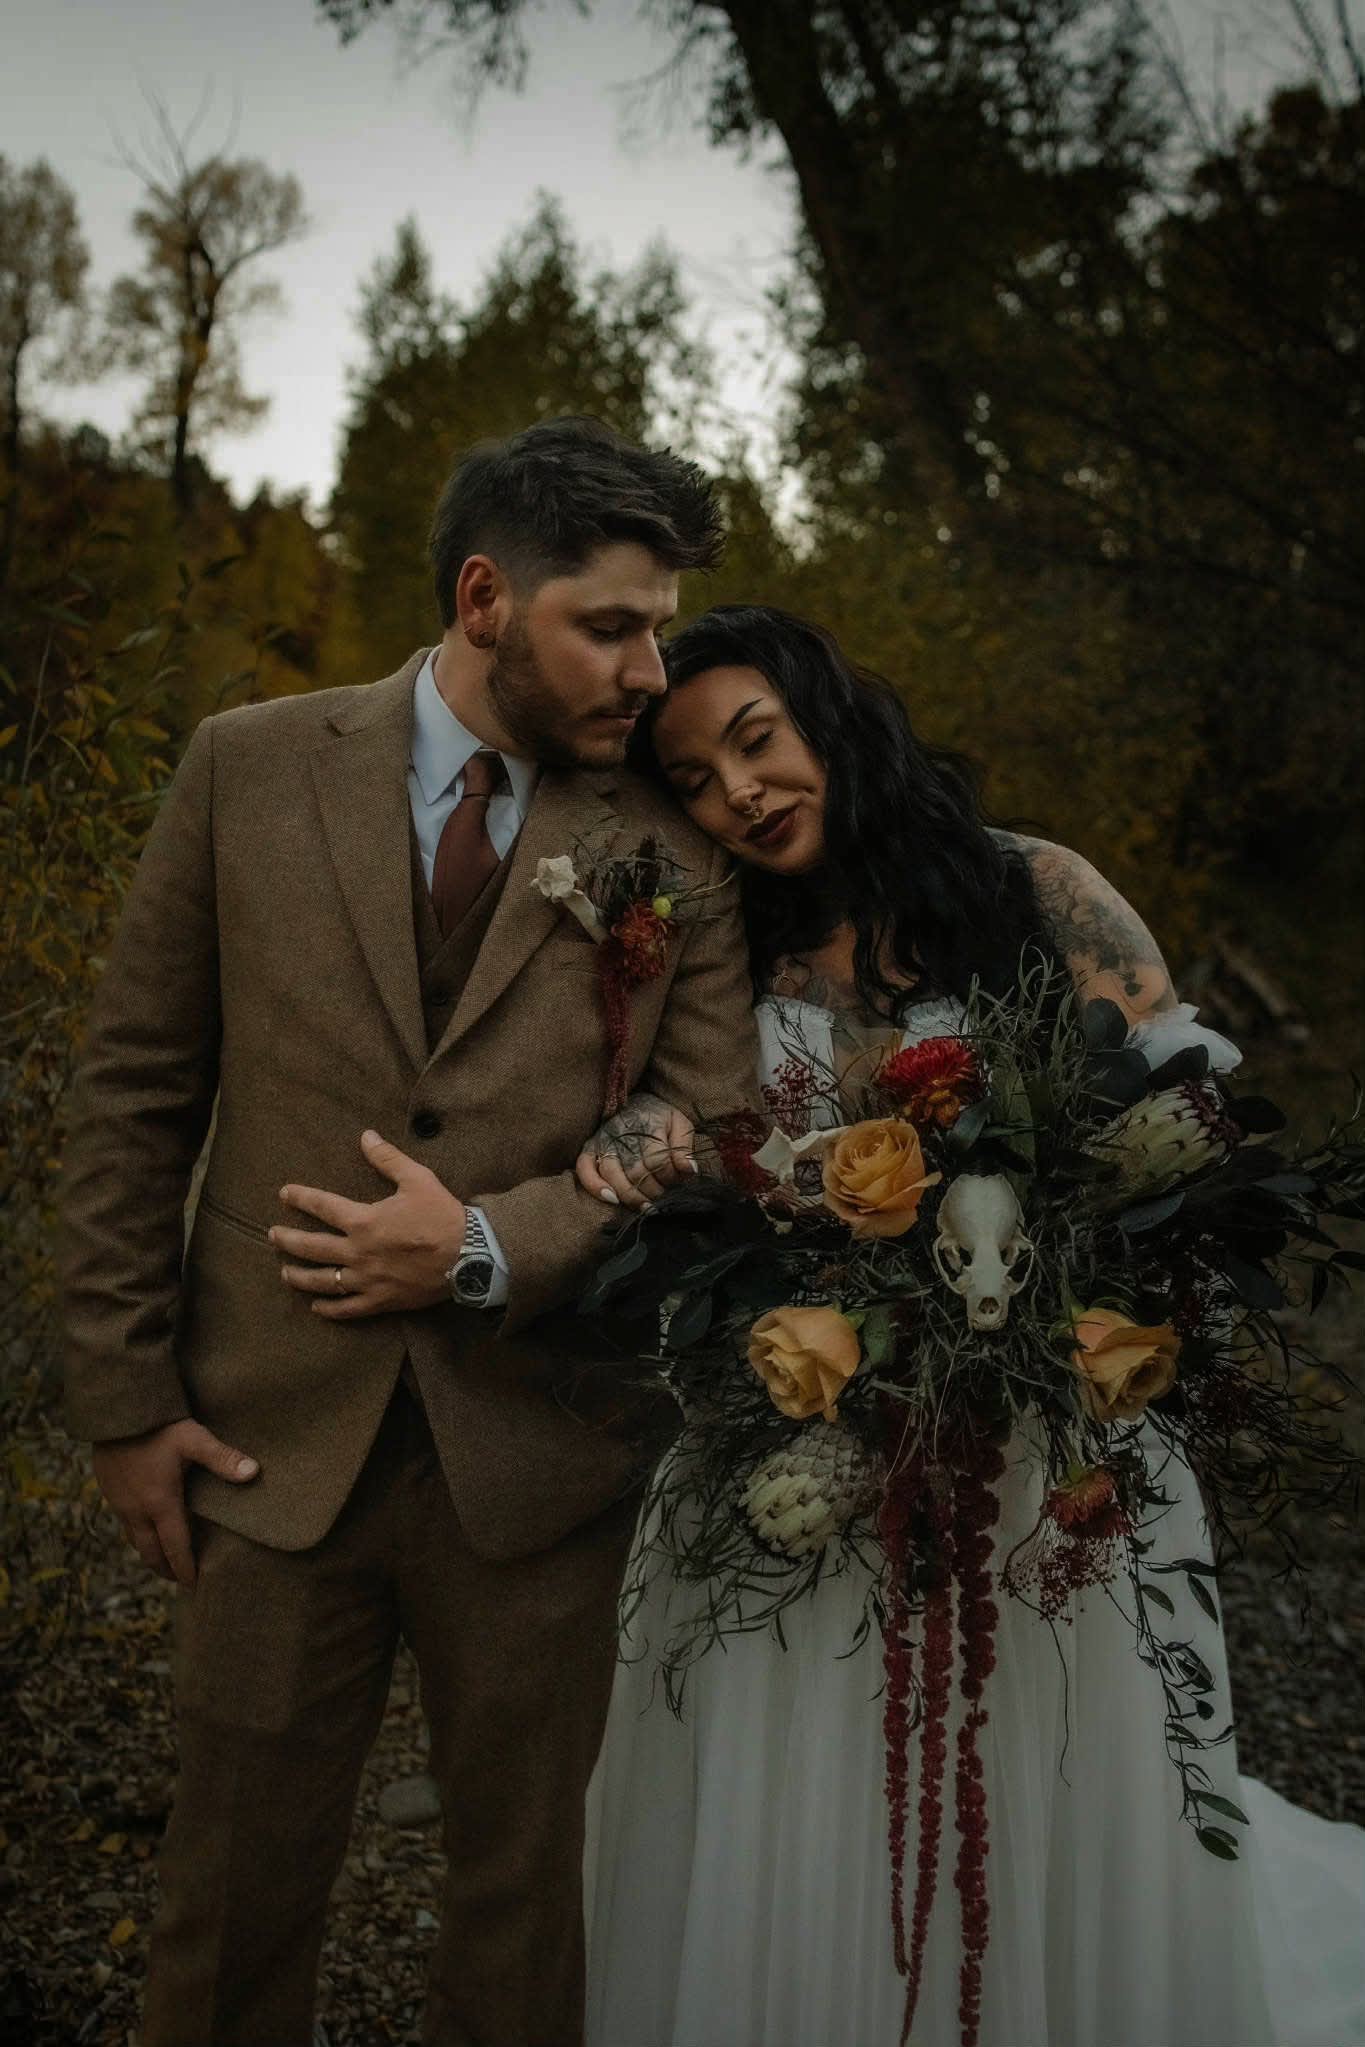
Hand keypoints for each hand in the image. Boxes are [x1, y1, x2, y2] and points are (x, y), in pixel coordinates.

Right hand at [93, 1420, 258, 1587]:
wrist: (117, 1411)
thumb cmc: (159, 1426)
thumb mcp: (195, 1440)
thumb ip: (223, 1459)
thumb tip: (254, 1472)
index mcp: (161, 1504)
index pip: (175, 1548)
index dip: (185, 1569)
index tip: (194, 1585)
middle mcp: (137, 1511)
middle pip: (151, 1553)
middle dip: (166, 1569)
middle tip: (180, 1578)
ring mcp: (120, 1504)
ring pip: (135, 1540)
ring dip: (151, 1553)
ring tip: (164, 1557)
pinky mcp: (109, 1493)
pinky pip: (124, 1524)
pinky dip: (138, 1534)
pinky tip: (146, 1526)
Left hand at [270, 1129, 465, 1318]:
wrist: (469, 1256)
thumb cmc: (442, 1216)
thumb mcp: (417, 1179)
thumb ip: (388, 1159)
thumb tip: (366, 1136)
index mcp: (364, 1221)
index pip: (322, 1206)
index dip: (300, 1198)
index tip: (284, 1194)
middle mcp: (358, 1252)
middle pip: (312, 1247)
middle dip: (288, 1240)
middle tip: (272, 1235)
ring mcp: (367, 1280)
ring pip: (323, 1281)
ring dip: (299, 1276)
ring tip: (284, 1272)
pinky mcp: (381, 1300)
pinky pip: (348, 1309)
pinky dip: (329, 1309)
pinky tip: (316, 1306)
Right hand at [575, 1092, 695, 1210]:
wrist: (635, 1102)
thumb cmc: (659, 1118)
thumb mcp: (680, 1125)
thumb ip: (685, 1148)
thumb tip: (689, 1171)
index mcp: (646, 1124)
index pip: (658, 1161)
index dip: (669, 1177)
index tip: (677, 1183)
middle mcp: (621, 1132)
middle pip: (636, 1172)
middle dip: (653, 1191)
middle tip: (663, 1198)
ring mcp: (602, 1141)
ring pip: (613, 1175)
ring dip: (631, 1196)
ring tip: (646, 1206)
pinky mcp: (588, 1149)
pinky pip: (584, 1170)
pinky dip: (595, 1187)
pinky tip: (613, 1199)